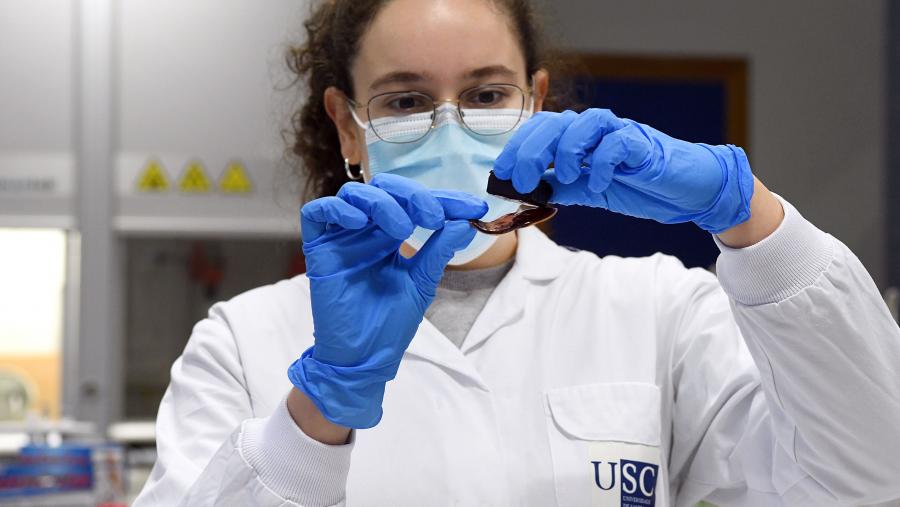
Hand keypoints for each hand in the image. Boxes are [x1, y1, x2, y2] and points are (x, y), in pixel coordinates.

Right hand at [288, 173, 487, 428]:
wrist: (363, 358)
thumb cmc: (389, 324)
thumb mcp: (421, 282)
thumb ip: (438, 250)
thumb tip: (465, 222)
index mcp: (390, 235)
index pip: (416, 205)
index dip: (445, 200)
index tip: (475, 207)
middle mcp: (366, 231)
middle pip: (385, 189)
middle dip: (413, 196)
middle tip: (433, 216)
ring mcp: (341, 238)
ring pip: (354, 195)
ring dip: (381, 202)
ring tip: (402, 227)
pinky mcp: (318, 249)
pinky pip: (318, 213)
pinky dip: (339, 209)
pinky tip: (361, 222)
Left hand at [493, 109, 754, 233]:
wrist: (684, 190)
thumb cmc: (637, 185)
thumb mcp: (589, 192)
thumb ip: (561, 189)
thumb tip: (528, 194)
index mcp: (578, 137)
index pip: (538, 130)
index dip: (516, 149)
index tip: (502, 174)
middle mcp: (594, 129)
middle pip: (553, 124)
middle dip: (532, 152)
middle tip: (524, 180)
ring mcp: (618, 132)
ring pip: (580, 125)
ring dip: (565, 153)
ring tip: (565, 178)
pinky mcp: (640, 143)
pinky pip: (614, 143)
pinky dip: (600, 163)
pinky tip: (597, 183)